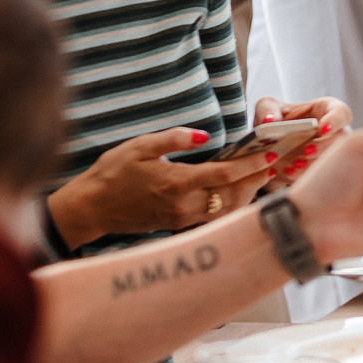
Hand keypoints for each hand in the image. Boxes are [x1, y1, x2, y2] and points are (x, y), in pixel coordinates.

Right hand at [45, 127, 274, 248]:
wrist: (89, 209)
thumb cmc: (112, 173)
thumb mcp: (140, 145)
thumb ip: (174, 138)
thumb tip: (203, 135)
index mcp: (177, 182)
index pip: (224, 173)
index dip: (250, 165)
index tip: (269, 155)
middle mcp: (183, 205)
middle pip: (231, 195)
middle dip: (255, 180)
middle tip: (273, 165)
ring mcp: (180, 219)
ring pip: (224, 210)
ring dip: (245, 195)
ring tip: (260, 178)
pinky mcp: (175, 226)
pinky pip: (211, 217)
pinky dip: (229, 206)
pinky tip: (236, 193)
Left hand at [252, 95, 351, 183]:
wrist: (268, 147)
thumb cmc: (276, 122)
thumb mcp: (267, 109)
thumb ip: (267, 110)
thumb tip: (270, 121)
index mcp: (325, 110)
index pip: (341, 113)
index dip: (335, 120)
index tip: (322, 129)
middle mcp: (333, 132)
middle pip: (341, 139)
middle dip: (324, 146)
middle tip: (306, 151)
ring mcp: (329, 153)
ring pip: (333, 160)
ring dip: (315, 163)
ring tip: (294, 165)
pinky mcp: (321, 170)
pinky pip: (320, 176)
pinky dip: (305, 175)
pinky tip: (289, 172)